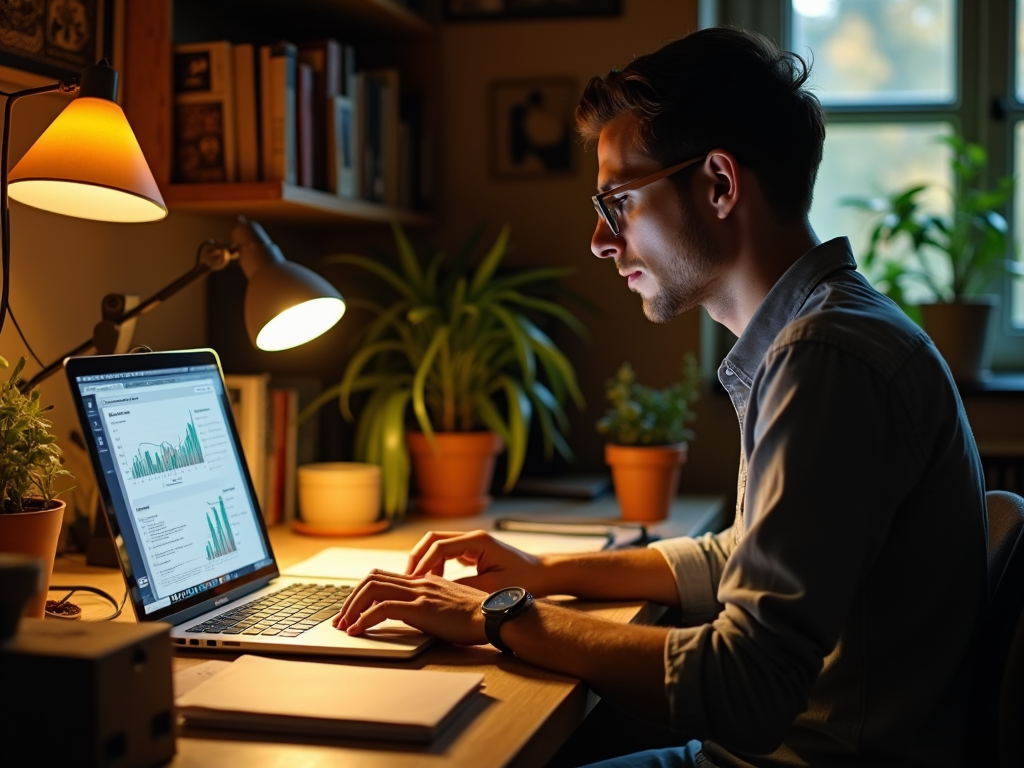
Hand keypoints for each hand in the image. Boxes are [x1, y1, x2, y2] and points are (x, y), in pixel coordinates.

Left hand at [333, 569, 488, 645]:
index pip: (384, 576)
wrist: (494, 615)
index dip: (362, 592)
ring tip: (344, 627)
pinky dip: (364, 619)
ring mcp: (419, 594)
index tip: (353, 610)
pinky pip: (383, 609)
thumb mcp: (449, 604)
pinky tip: (358, 632)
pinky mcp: (421, 609)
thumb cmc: (477, 615)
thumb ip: (432, 603)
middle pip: (372, 579)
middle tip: (341, 620)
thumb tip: (417, 613)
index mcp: (424, 581)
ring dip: (352, 608)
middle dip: (350, 599)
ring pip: (372, 590)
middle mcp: (419, 583)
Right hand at [406, 530, 544, 593]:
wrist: (543, 575)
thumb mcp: (491, 589)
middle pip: (433, 539)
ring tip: (417, 583)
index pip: (439, 546)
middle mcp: (472, 537)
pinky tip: (432, 582)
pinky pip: (446, 553)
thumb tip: (436, 592)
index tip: (413, 581)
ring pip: (437, 545)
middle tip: (408, 580)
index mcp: (477, 541)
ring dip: (425, 561)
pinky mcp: (472, 552)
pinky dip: (435, 565)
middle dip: (418, 558)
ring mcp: (471, 543)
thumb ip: (463, 588)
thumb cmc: (523, 581)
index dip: (423, 563)